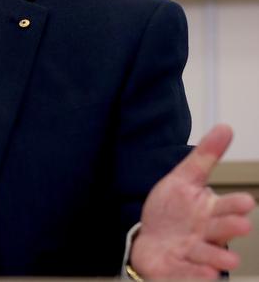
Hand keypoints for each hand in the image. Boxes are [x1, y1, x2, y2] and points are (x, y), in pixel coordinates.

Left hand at [131, 124, 255, 278]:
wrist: (150, 241)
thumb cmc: (173, 211)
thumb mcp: (184, 179)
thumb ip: (205, 156)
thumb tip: (226, 127)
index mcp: (209, 211)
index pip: (226, 207)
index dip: (235, 205)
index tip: (246, 202)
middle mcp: (206, 234)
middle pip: (220, 230)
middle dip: (230, 228)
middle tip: (242, 225)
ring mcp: (194, 255)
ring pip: (208, 256)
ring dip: (217, 256)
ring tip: (228, 260)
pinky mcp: (179, 272)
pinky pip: (187, 275)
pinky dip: (194, 275)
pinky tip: (204, 274)